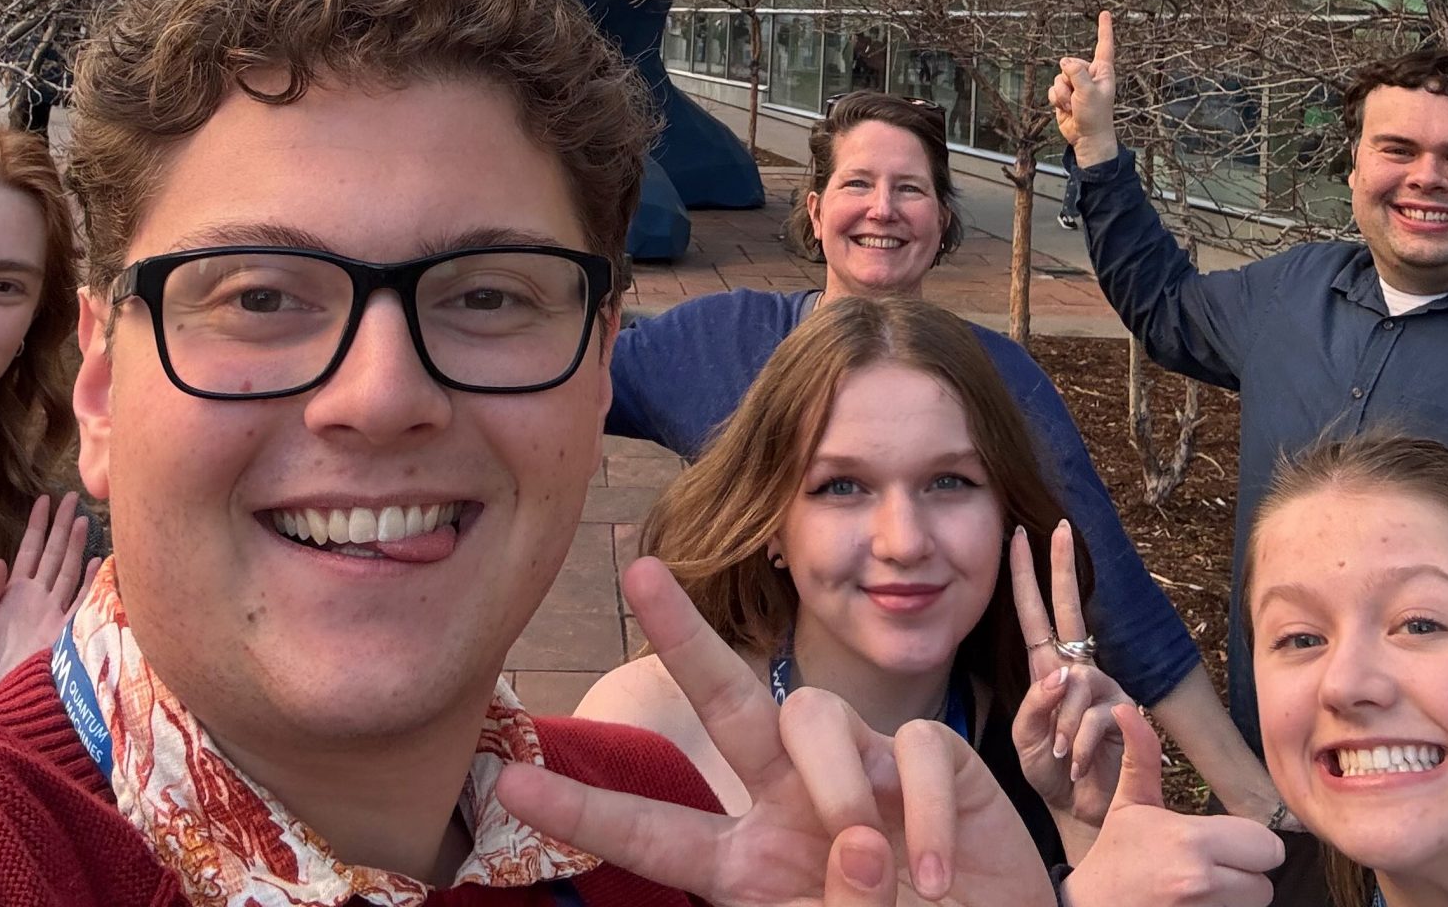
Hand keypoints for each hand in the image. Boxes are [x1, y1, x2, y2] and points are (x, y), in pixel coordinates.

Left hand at [0, 491, 94, 692]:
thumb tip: (2, 561)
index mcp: (12, 595)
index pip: (28, 551)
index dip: (36, 526)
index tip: (44, 500)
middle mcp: (36, 599)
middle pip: (52, 554)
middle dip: (61, 526)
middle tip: (72, 497)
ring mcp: (51, 614)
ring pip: (67, 571)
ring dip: (75, 546)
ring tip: (82, 519)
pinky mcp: (63, 633)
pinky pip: (81, 602)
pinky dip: (89, 582)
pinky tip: (96, 561)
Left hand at [496, 559, 1052, 906]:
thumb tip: (851, 844)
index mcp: (748, 861)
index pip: (652, 831)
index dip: (582, 811)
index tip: (509, 783)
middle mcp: (791, 799)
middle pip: (725, 698)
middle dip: (682, 633)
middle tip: (636, 573)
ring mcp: (861, 768)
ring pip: (811, 716)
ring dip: (833, 787)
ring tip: (869, 863)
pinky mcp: (930, 754)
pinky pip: (910, 750)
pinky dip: (924, 814)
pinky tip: (937, 874)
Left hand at [1007, 522, 1123, 834]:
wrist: (1082, 815)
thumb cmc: (1051, 773)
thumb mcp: (1027, 741)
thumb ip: (1035, 708)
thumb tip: (1062, 674)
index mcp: (1048, 670)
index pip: (1035, 615)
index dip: (1026, 577)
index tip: (1020, 535)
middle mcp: (1079, 668)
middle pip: (1069, 610)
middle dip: (1062, 568)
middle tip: (1061, 529)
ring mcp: (1105, 687)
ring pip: (1076, 682)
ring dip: (1063, 726)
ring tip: (1063, 757)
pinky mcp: (1125, 712)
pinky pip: (1095, 716)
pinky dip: (1081, 744)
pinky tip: (1079, 765)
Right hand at [1049, 12, 1117, 168]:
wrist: (1086, 138)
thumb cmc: (1096, 116)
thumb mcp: (1088, 92)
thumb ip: (1076, 72)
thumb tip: (1064, 62)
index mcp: (1103, 71)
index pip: (1104, 45)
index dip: (1104, 29)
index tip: (1104, 13)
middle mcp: (1090, 74)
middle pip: (1070, 63)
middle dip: (1069, 79)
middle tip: (1079, 96)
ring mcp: (1076, 84)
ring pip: (1059, 76)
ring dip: (1062, 93)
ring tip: (1073, 104)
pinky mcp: (1065, 94)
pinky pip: (1053, 88)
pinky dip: (1056, 99)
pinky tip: (1066, 108)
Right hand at [1064, 707, 1283, 906]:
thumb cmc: (1114, 856)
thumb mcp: (1129, 805)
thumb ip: (1142, 757)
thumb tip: (1126, 708)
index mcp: (1190, 840)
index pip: (1267, 846)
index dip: (1251, 844)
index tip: (1226, 842)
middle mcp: (1201, 880)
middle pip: (1266, 884)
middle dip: (1248, 875)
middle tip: (1219, 867)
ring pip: (1254, 906)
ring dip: (1237, 897)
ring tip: (1205, 887)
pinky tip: (1196, 904)